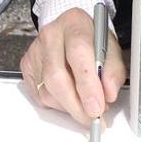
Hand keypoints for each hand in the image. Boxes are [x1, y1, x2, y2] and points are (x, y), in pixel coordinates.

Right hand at [19, 8, 124, 126]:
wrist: (73, 31)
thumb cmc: (92, 41)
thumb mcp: (112, 50)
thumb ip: (113, 72)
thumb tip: (108, 94)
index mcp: (74, 23)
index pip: (78, 53)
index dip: (87, 84)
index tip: (97, 107)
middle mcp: (51, 34)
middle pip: (56, 76)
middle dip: (76, 105)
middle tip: (92, 117)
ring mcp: (35, 49)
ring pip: (47, 90)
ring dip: (69, 106)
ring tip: (84, 104)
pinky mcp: (27, 64)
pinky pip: (40, 95)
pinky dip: (58, 104)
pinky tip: (70, 96)